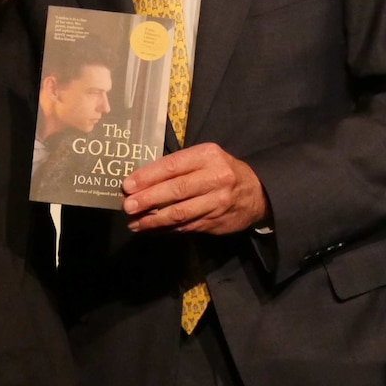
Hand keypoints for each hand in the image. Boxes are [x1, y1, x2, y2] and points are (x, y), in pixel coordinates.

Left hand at [121, 142, 269, 234]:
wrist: (258, 192)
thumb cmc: (221, 169)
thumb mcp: (204, 158)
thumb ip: (178, 166)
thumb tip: (141, 180)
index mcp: (207, 157)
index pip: (172, 166)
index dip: (148, 176)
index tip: (127, 185)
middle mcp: (214, 179)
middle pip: (176, 191)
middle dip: (148, 199)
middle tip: (127, 206)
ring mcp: (217, 203)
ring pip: (180, 213)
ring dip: (153, 219)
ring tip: (133, 222)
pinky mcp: (216, 223)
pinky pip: (186, 226)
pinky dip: (166, 229)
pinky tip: (150, 228)